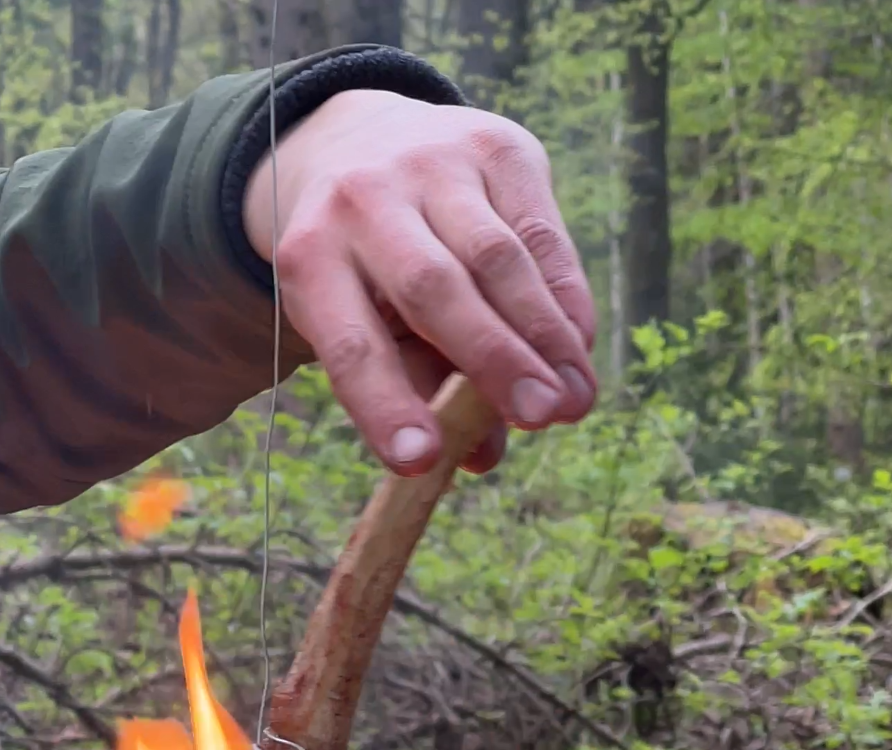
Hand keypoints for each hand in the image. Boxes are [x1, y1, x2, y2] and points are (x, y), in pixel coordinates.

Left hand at [243, 90, 596, 475]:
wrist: (365, 146)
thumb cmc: (368, 271)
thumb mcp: (368, 324)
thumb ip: (417, 388)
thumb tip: (480, 457)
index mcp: (311, 259)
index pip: (350, 344)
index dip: (385, 404)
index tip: (420, 461)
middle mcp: (363, 202)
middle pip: (434, 291)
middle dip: (492, 360)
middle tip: (540, 418)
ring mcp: (430, 164)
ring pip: (497, 258)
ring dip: (543, 335)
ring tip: (573, 398)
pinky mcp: (494, 146)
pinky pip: (539, 230)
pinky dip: (565, 294)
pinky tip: (579, 345)